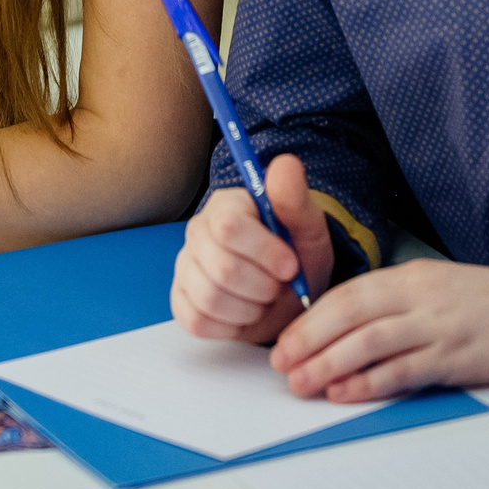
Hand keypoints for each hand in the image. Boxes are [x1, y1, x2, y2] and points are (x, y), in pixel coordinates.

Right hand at [172, 153, 335, 347]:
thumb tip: (285, 163)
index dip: (264, 252)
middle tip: (279, 286)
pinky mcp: (180, 299)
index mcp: (226, 206)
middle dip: (262, 286)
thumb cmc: (296, 254)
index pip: (229, 227)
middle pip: (221, 269)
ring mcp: (185, 267)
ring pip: (209, 298)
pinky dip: (229, 325)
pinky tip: (245, 312)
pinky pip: (196, 321)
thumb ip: (295, 198)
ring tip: (264, 299)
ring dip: (249, 308)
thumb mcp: (308, 226)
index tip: (290, 266)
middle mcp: (198, 232)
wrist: (289, 290)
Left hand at [270, 258, 488, 401]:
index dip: (312, 319)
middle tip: (280, 365)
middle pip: (350, 314)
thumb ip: (402, 307)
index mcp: (413, 277)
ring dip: (329, 364)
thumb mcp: (442, 291)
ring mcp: (439, 325)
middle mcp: (420, 296)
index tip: (286, 341)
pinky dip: (370, 382)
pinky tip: (345, 393)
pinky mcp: (458, 355)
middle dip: (309, 340)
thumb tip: (355, 334)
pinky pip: (404, 369)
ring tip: (301, 384)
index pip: (349, 294)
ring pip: (369, 342)